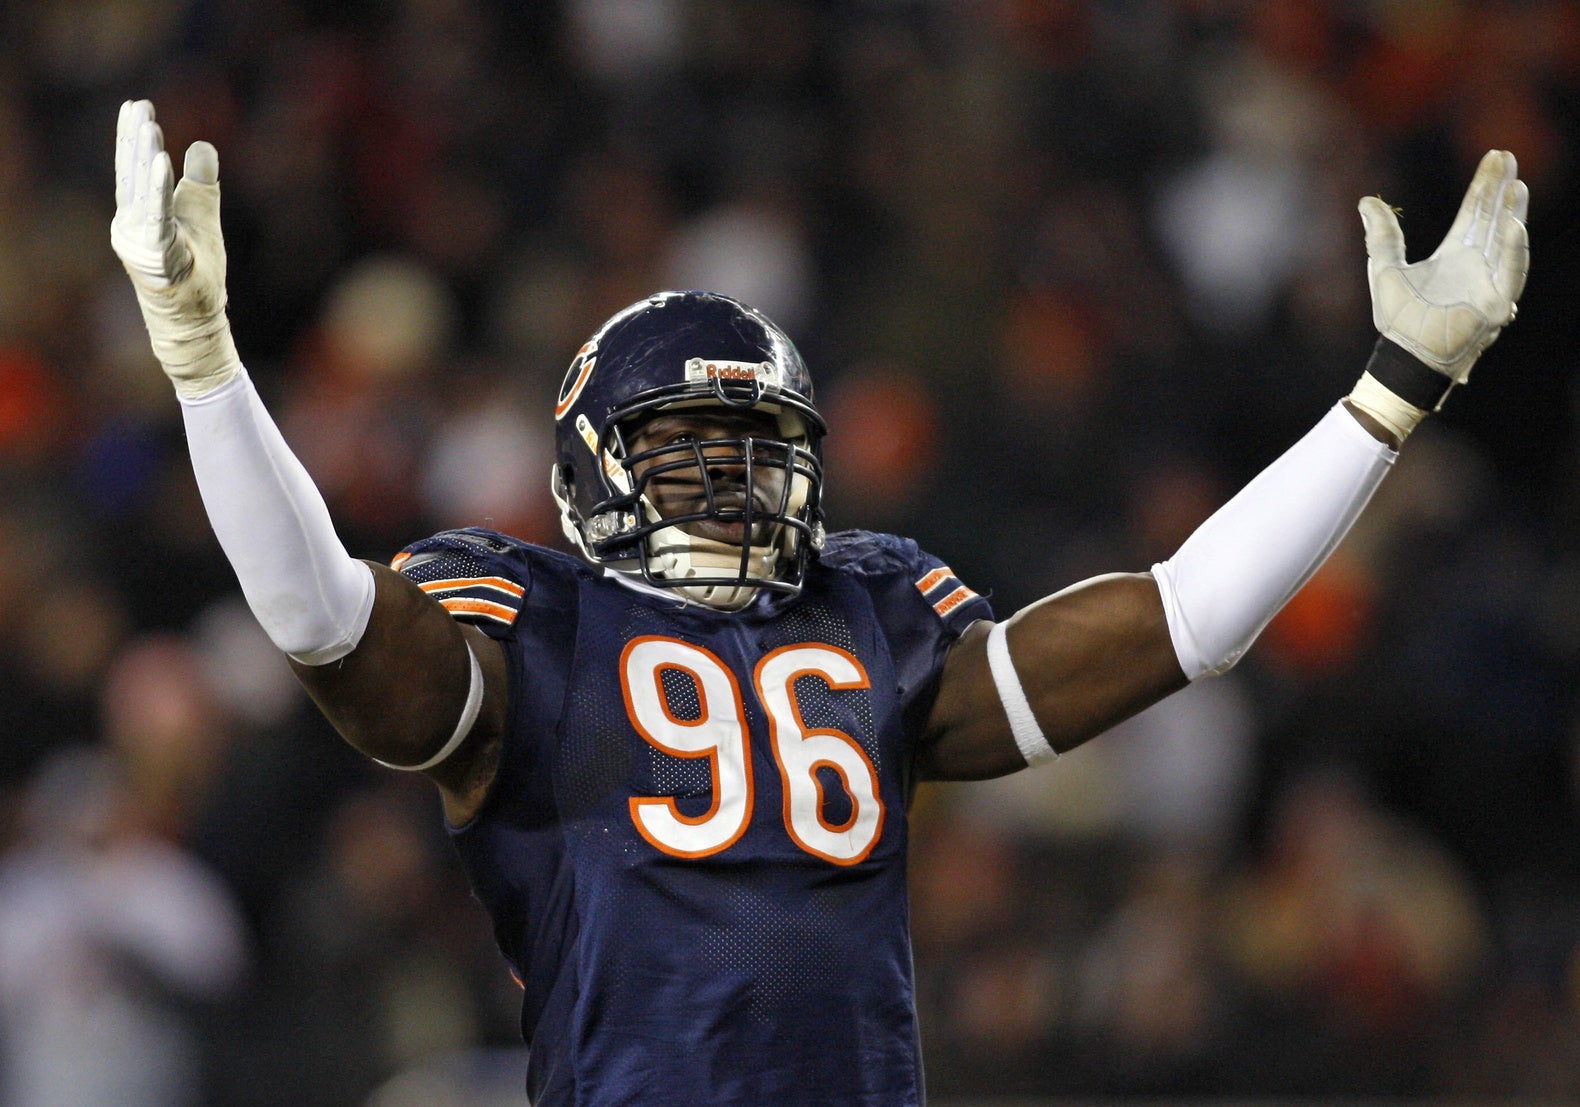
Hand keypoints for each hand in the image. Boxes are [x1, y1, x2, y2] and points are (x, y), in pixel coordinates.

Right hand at [111, 99, 240, 397]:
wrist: (195, 317)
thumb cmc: (197, 269)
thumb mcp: (202, 215)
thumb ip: (201, 182)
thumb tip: (203, 145)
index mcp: (141, 212)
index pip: (135, 168)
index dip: (134, 138)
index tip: (135, 105)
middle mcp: (133, 224)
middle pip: (133, 174)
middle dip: (135, 139)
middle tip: (137, 106)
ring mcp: (141, 241)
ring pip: (142, 192)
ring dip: (145, 158)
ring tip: (149, 126)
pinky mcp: (158, 256)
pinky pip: (158, 218)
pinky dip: (159, 191)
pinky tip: (162, 164)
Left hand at [1359, 149, 1528, 384]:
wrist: (1403, 358)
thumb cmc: (1397, 321)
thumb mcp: (1385, 270)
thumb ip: (1382, 236)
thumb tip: (1367, 200)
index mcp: (1454, 255)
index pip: (1474, 212)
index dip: (1484, 186)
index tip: (1496, 156)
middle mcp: (1477, 265)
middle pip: (1493, 219)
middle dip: (1500, 189)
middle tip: (1507, 157)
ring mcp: (1489, 283)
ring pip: (1505, 242)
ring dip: (1512, 214)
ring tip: (1515, 186)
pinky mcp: (1495, 305)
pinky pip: (1509, 274)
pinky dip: (1515, 252)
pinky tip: (1516, 226)